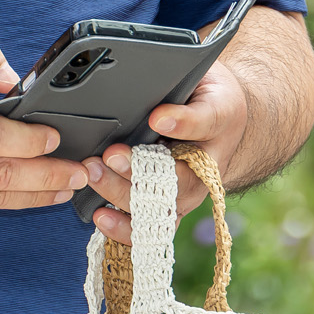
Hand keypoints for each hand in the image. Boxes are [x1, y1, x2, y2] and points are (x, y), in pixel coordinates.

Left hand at [79, 59, 247, 243]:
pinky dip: (123, 227)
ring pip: (157, 208)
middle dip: (137, 169)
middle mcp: (203, 171)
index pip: (204, 125)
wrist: (220, 123)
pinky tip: (100, 215)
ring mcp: (183, 194)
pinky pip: (147, 226)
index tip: (157, 118)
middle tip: (110, 153)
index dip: (182, 124)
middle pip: (175, 181)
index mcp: (218, 127)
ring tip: (94, 173)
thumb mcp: (206, 86)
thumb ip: (187, 99)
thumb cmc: (208, 101)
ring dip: (121, 193)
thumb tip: (160, 115)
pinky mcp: (165, 207)